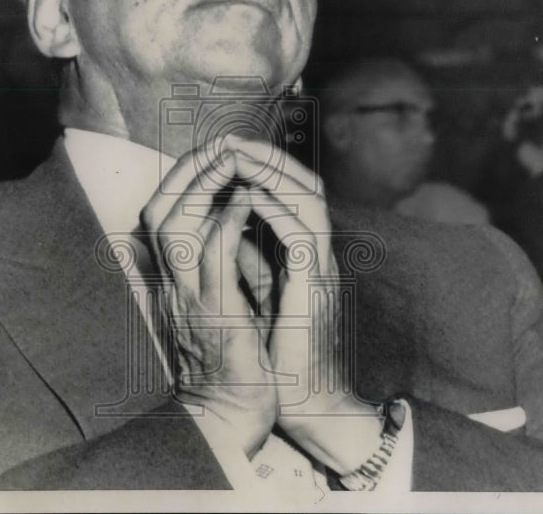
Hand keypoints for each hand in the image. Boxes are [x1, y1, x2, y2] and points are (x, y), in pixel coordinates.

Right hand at [139, 146, 276, 456]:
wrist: (229, 418)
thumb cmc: (230, 363)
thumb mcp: (214, 308)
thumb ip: (213, 271)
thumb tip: (227, 232)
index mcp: (174, 281)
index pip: (160, 217)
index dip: (181, 179)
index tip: (211, 154)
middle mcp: (173, 284)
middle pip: (158, 210)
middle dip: (186, 168)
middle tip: (219, 142)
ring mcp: (190, 297)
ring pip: (176, 223)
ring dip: (203, 182)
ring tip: (231, 156)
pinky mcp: (216, 312)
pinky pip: (216, 253)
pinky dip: (230, 218)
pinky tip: (250, 197)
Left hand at [226, 136, 383, 473]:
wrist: (309, 405)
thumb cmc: (281, 354)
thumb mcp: (257, 294)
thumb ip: (246, 258)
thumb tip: (220, 225)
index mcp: (301, 254)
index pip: (290, 193)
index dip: (262, 165)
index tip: (224, 148)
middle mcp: (316, 254)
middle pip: (306, 184)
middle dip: (268, 156)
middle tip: (230, 137)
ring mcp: (321, 269)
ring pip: (309, 199)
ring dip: (274, 171)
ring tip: (240, 152)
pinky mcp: (317, 290)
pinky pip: (302, 238)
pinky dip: (277, 211)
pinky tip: (250, 195)